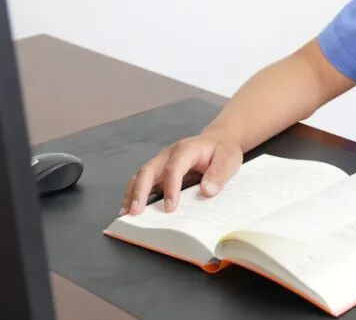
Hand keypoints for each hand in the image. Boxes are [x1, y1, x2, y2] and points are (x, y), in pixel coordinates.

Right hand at [119, 129, 243, 215]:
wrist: (218, 141)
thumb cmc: (222, 151)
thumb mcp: (229, 159)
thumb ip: (219, 174)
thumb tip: (207, 191)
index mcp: (186, 149)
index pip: (174, 168)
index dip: (170, 188)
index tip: (171, 208)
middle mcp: (168, 154)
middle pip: (149, 170)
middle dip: (140, 191)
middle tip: (135, 212)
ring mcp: (161, 163)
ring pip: (141, 176)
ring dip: (132, 194)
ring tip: (126, 214)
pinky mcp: (159, 172)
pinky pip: (142, 182)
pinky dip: (133, 195)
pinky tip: (128, 210)